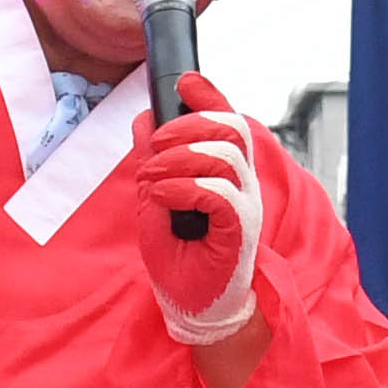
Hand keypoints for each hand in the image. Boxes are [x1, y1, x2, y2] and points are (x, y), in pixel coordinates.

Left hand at [126, 70, 264, 346]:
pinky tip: (163, 196)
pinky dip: (183, 187)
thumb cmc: (180, 258)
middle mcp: (241, 184)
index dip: (211, 95)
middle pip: (231, 128)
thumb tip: (143, 119)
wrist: (194, 307)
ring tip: (154, 178)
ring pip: (224, 156)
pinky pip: (219, 193)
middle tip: (155, 147)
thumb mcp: (154, 198)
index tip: (185, 81)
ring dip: (179, 158)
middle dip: (188, 125)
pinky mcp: (239, 231)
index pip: (228, 121)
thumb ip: (152, 160)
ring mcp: (244, 206)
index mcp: (226, 173)